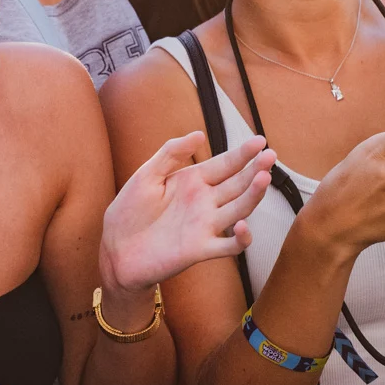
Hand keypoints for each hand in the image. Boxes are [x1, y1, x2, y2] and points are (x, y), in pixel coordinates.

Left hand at [100, 132, 275, 293]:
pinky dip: (241, 239)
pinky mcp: (200, 249)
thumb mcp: (146, 174)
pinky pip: (229, 246)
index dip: (243, 153)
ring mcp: (205, 226)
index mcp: (193, 181)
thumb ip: (171, 153)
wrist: (115, 250)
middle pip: (238, 184)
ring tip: (263, 178)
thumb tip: (199, 134)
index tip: (260, 141)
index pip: (225, 164)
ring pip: (239, 209)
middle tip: (270, 156)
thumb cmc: (128, 212)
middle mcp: (205, 202)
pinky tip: (244, 226)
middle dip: (255, 169)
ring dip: (253, 196)